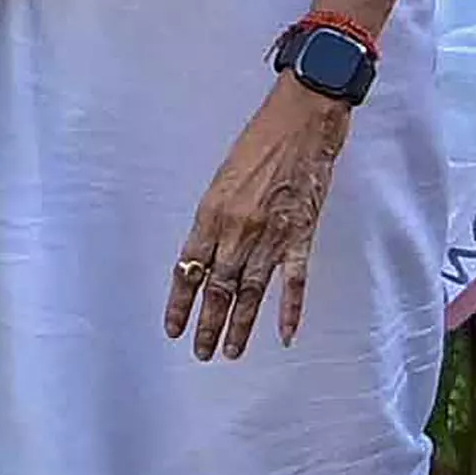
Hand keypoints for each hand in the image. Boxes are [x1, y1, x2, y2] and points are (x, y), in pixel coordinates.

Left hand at [169, 83, 345, 359]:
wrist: (302, 121)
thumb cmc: (260, 141)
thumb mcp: (223, 177)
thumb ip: (214, 217)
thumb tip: (204, 252)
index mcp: (211, 213)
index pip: (188, 269)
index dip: (180, 302)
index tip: (173, 328)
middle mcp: (237, 229)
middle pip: (219, 287)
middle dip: (209, 324)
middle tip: (201, 352)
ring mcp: (271, 234)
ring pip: (251, 290)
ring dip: (241, 325)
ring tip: (231, 353)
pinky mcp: (302, 233)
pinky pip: (294, 280)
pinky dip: (290, 309)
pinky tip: (285, 334)